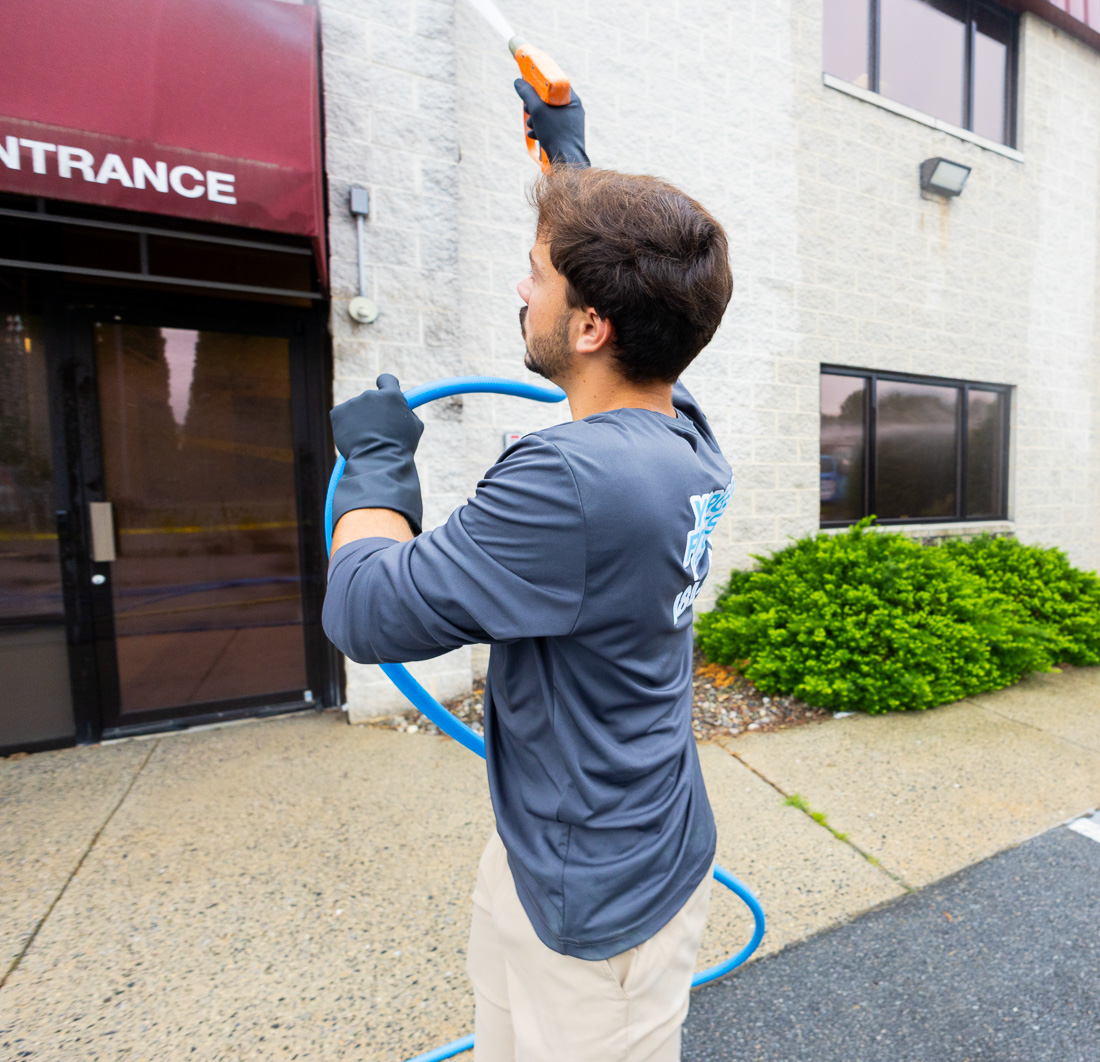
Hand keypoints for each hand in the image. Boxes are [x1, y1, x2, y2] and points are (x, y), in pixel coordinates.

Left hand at [330, 374, 424, 534]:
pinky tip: (353, 439)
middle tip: (376, 431)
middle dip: (372, 411)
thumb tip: (403, 408)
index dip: (385, 386)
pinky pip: (342, 417)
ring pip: (355, 410)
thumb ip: (407, 412)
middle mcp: (370, 394)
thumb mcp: (415, 428)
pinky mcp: (337, 413)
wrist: (378, 462)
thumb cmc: (400, 448)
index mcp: (392, 395)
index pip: (386, 379)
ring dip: (359, 420)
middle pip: (370, 399)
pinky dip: (345, 426)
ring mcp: (353, 403)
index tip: (383, 394)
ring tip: (365, 439)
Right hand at [514, 80, 589, 167]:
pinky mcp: (566, 135)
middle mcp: (574, 110)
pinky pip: (552, 127)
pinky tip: (534, 135)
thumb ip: (527, 94)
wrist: (567, 161)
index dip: (540, 86)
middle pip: (550, 101)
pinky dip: (542, 129)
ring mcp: (571, 124)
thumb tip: (518, 82)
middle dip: (535, 106)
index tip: (529, 89)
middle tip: (527, 109)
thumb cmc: (555, 134)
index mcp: (572, 100)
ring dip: (536, 120)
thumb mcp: (538, 111)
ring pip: (549, 115)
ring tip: (531, 126)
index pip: (555, 86)